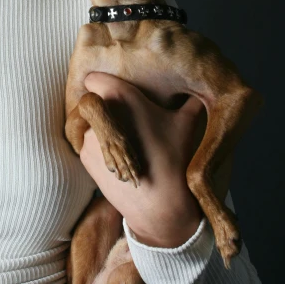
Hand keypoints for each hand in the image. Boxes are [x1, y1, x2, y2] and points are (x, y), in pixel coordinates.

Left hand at [79, 72, 230, 247]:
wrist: (160, 205)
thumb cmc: (174, 158)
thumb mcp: (185, 122)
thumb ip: (189, 98)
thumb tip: (201, 85)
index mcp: (120, 96)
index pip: (93, 79)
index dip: (100, 82)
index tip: (110, 88)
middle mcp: (100, 114)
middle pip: (87, 100)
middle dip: (97, 104)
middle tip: (115, 112)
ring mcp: (89, 137)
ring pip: (83, 122)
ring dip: (96, 125)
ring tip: (118, 136)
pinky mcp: (84, 157)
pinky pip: (84, 141)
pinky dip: (95, 143)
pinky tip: (113, 151)